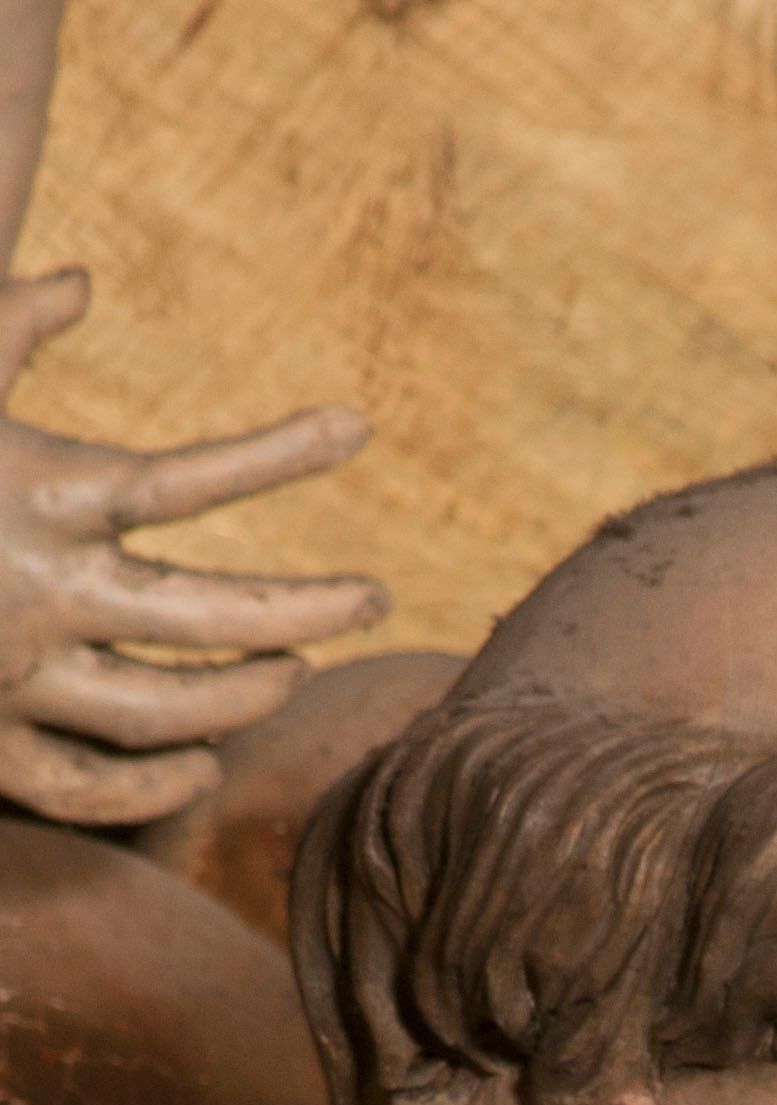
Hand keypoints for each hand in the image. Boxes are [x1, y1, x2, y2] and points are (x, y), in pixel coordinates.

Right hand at [0, 267, 385, 821]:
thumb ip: (8, 322)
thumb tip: (79, 278)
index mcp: (40, 493)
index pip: (192, 476)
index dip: (282, 452)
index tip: (358, 426)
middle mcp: (43, 596)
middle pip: (212, 615)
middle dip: (308, 606)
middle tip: (376, 597)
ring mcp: (19, 682)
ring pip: (169, 713)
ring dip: (245, 695)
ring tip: (294, 667)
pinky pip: (94, 789)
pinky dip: (157, 785)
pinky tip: (204, 763)